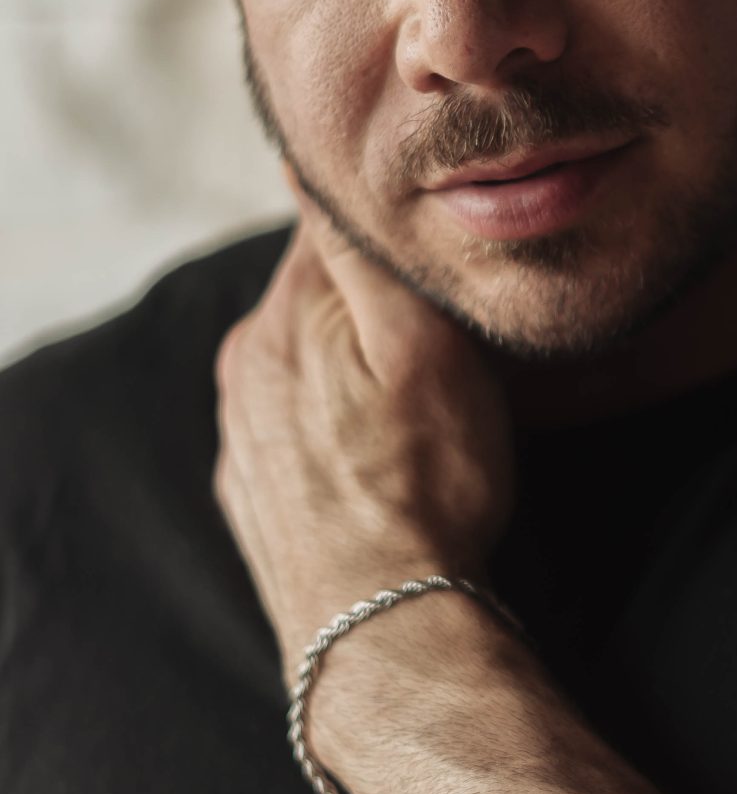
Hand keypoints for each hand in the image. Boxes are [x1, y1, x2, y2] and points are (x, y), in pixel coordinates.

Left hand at [214, 167, 515, 683]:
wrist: (381, 624)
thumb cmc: (426, 486)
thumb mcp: (422, 349)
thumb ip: (362, 255)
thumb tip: (310, 169)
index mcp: (286, 318)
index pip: (326, 227)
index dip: (386, 226)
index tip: (432, 239)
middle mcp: (245, 364)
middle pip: (311, 294)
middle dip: (366, 298)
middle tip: (438, 324)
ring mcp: (240, 431)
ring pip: (298, 360)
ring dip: (345, 362)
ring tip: (411, 394)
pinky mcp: (249, 489)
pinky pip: (289, 426)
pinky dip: (327, 423)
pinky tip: (370, 452)